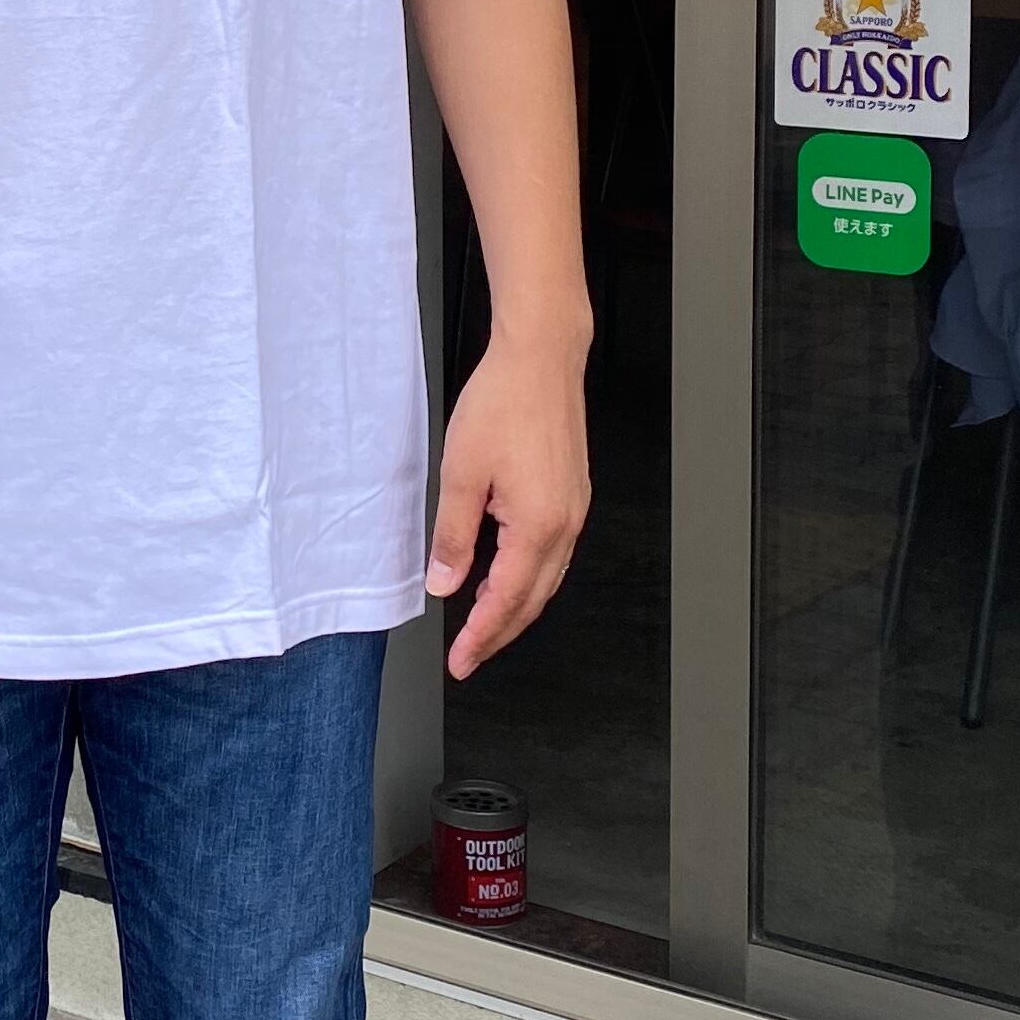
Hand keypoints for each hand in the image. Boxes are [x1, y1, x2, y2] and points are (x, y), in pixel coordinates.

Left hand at [426, 333, 590, 682]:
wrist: (541, 358)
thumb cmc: (504, 402)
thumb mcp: (460, 474)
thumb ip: (453, 537)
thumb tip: (445, 582)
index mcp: (538, 525)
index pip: (506, 601)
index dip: (481, 636)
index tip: (461, 660)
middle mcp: (565, 523)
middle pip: (533, 600)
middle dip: (500, 633)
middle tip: (470, 656)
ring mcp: (574, 509)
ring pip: (547, 579)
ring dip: (516, 608)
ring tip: (485, 626)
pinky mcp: (573, 494)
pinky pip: (554, 553)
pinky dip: (530, 577)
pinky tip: (508, 577)